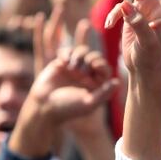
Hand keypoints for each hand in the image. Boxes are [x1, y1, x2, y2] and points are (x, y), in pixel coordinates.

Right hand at [11, 17, 118, 157]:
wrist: (43, 106)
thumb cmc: (67, 108)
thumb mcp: (88, 103)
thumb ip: (103, 93)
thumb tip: (118, 81)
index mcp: (96, 85)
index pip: (105, 69)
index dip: (102, 64)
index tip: (95, 66)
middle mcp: (86, 75)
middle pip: (95, 56)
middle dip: (90, 58)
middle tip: (81, 69)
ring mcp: (73, 68)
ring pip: (82, 51)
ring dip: (78, 55)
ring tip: (71, 68)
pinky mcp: (60, 63)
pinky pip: (67, 51)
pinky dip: (66, 54)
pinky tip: (62, 64)